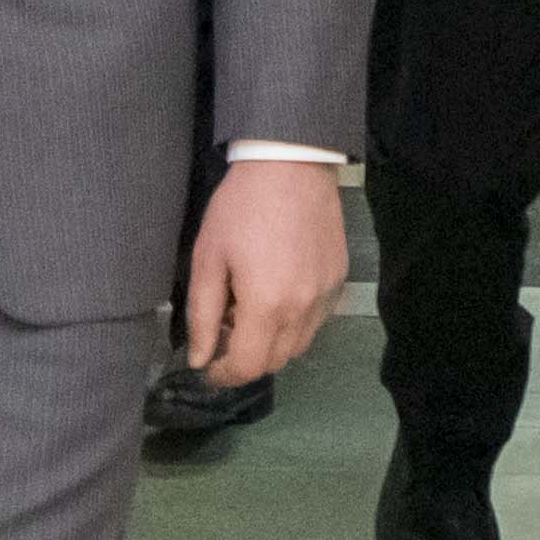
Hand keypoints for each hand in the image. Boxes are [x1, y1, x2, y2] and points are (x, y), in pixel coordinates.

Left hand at [183, 158, 348, 391]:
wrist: (290, 165)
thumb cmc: (240, 208)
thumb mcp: (208, 259)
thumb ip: (204, 315)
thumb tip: (200, 358)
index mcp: (267, 306)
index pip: (248, 366)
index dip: (224, 374)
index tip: (208, 366)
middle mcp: (303, 310)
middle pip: (275, 362)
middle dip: (246, 360)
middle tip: (224, 333)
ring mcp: (327, 297)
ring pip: (298, 345)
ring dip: (271, 344)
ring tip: (249, 313)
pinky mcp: (339, 281)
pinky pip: (316, 321)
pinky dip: (294, 324)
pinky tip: (277, 296)